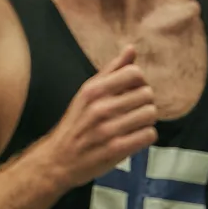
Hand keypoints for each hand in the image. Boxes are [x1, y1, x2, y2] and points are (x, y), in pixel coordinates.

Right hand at [40, 46, 157, 187]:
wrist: (56, 160)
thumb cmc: (75, 124)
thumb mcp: (86, 94)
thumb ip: (111, 70)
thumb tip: (131, 48)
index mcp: (92, 91)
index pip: (135, 73)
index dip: (138, 82)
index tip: (129, 93)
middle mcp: (99, 108)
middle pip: (147, 94)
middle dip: (143, 103)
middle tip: (129, 113)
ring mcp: (107, 130)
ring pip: (150, 114)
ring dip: (145, 121)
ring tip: (131, 126)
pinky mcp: (116, 149)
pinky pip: (149, 135)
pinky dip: (144, 137)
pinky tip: (132, 138)